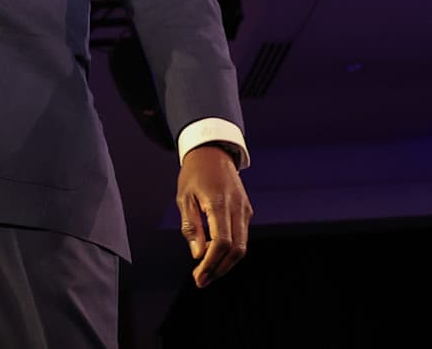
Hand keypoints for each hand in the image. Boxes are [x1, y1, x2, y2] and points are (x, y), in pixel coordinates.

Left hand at [177, 143, 251, 287]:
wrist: (212, 152)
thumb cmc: (194, 174)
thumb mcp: (184, 198)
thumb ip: (192, 226)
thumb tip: (199, 254)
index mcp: (219, 203)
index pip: (222, 242)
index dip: (212, 263)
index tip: (199, 276)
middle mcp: (237, 208)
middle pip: (237, 249)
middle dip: (219, 269)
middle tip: (202, 280)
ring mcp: (245, 209)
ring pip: (242, 246)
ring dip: (225, 263)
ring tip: (206, 271)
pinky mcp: (246, 210)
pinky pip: (241, 236)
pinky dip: (229, 250)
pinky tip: (213, 254)